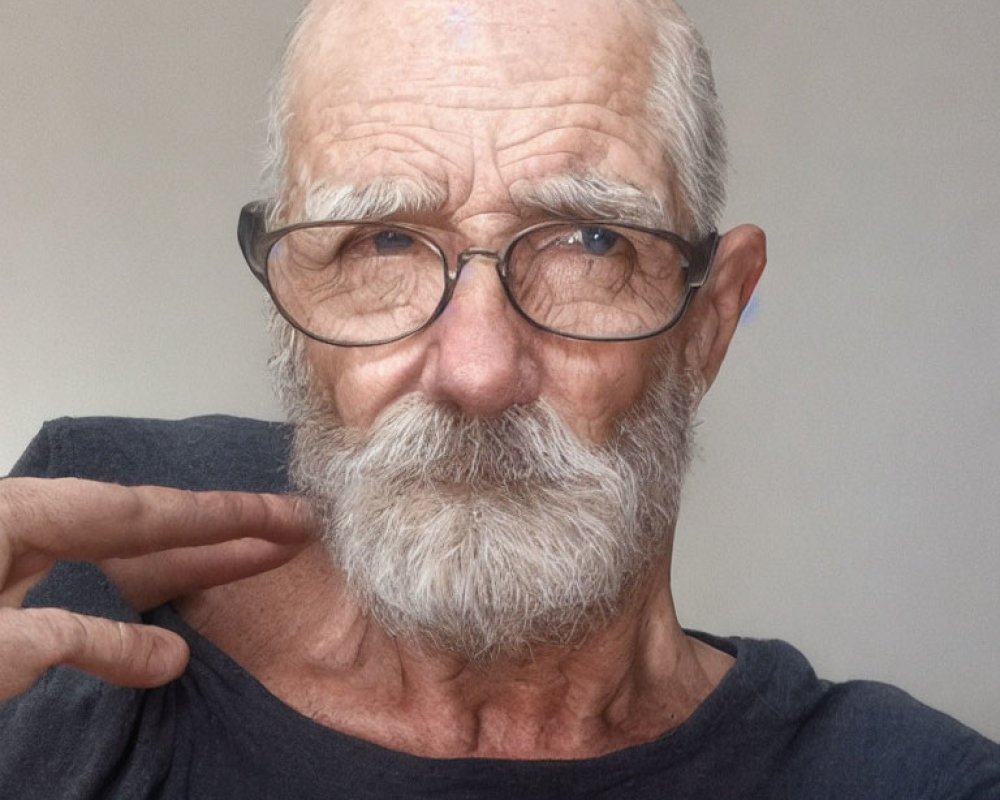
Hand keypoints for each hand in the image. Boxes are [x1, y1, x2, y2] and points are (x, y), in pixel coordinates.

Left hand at [0, 477, 315, 701]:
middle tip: (296, 529)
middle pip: (149, 532)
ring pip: (126, 566)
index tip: (287, 515)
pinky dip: (141, 616)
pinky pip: (95, 600)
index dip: (225, 516)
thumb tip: (171, 658)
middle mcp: (32, 534)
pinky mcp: (13, 610)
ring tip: (264, 558)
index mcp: (25, 516)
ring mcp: (22, 571)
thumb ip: (88, 638)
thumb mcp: (0, 644)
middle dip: (226, 534)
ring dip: (196, 566)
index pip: (147, 514)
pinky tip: (174, 637)